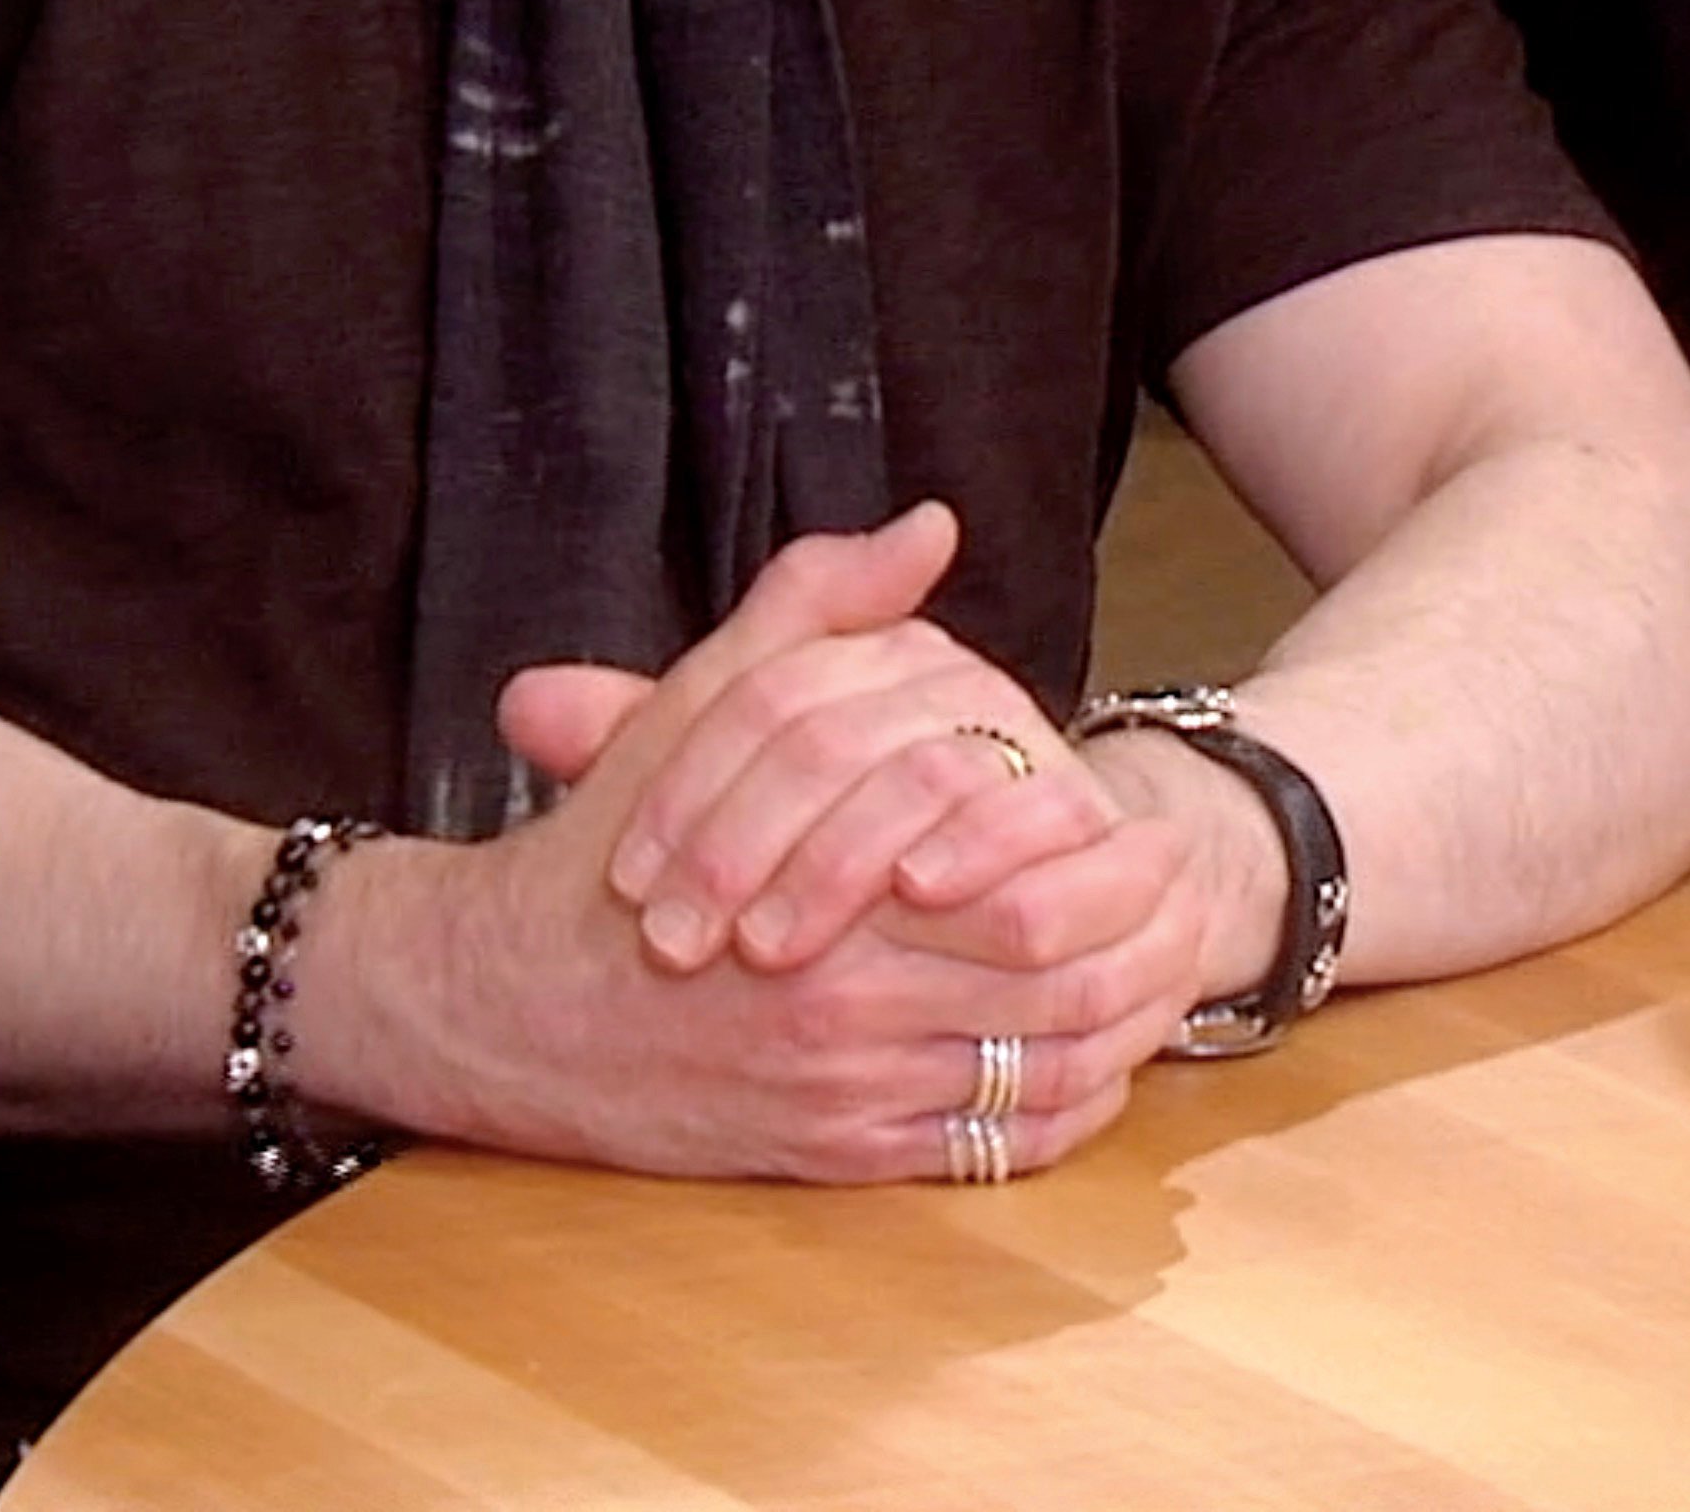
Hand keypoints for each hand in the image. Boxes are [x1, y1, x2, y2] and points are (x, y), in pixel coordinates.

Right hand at [302, 509, 1200, 1182]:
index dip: (1112, 865)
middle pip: (1055, 987)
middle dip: (1146, 950)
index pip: (1025, 886)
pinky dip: (1063, 1115)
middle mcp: (849, 1007)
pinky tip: (1092, 1065)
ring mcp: (846, 1095)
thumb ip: (817, 609)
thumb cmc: (604, 851)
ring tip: (1166, 980)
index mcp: (832, 888)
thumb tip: (926, 528)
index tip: (1156, 828)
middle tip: (1193, 907)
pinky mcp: (835, 1160)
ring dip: (1121, 1033)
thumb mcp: (702, 707)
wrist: (496, 1007)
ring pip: (1038, 1077)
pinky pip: (989, 1153)